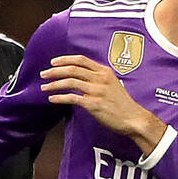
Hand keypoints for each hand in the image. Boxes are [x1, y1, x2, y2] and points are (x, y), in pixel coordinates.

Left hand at [40, 55, 163, 150]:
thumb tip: (82, 78)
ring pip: (70, 82)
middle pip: (72, 69)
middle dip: (55, 71)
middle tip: (44, 74)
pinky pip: (72, 98)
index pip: (81, 60)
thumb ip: (98, 79)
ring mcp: (97, 91)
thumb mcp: (113, 84)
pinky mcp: (93, 104)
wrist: (133, 118)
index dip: (65, 59)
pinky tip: (52, 99)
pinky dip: (59, 97)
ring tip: (44, 87)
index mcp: (104, 71)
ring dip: (54, 84)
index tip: (53, 62)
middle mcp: (100, 79)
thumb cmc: (122, 104)